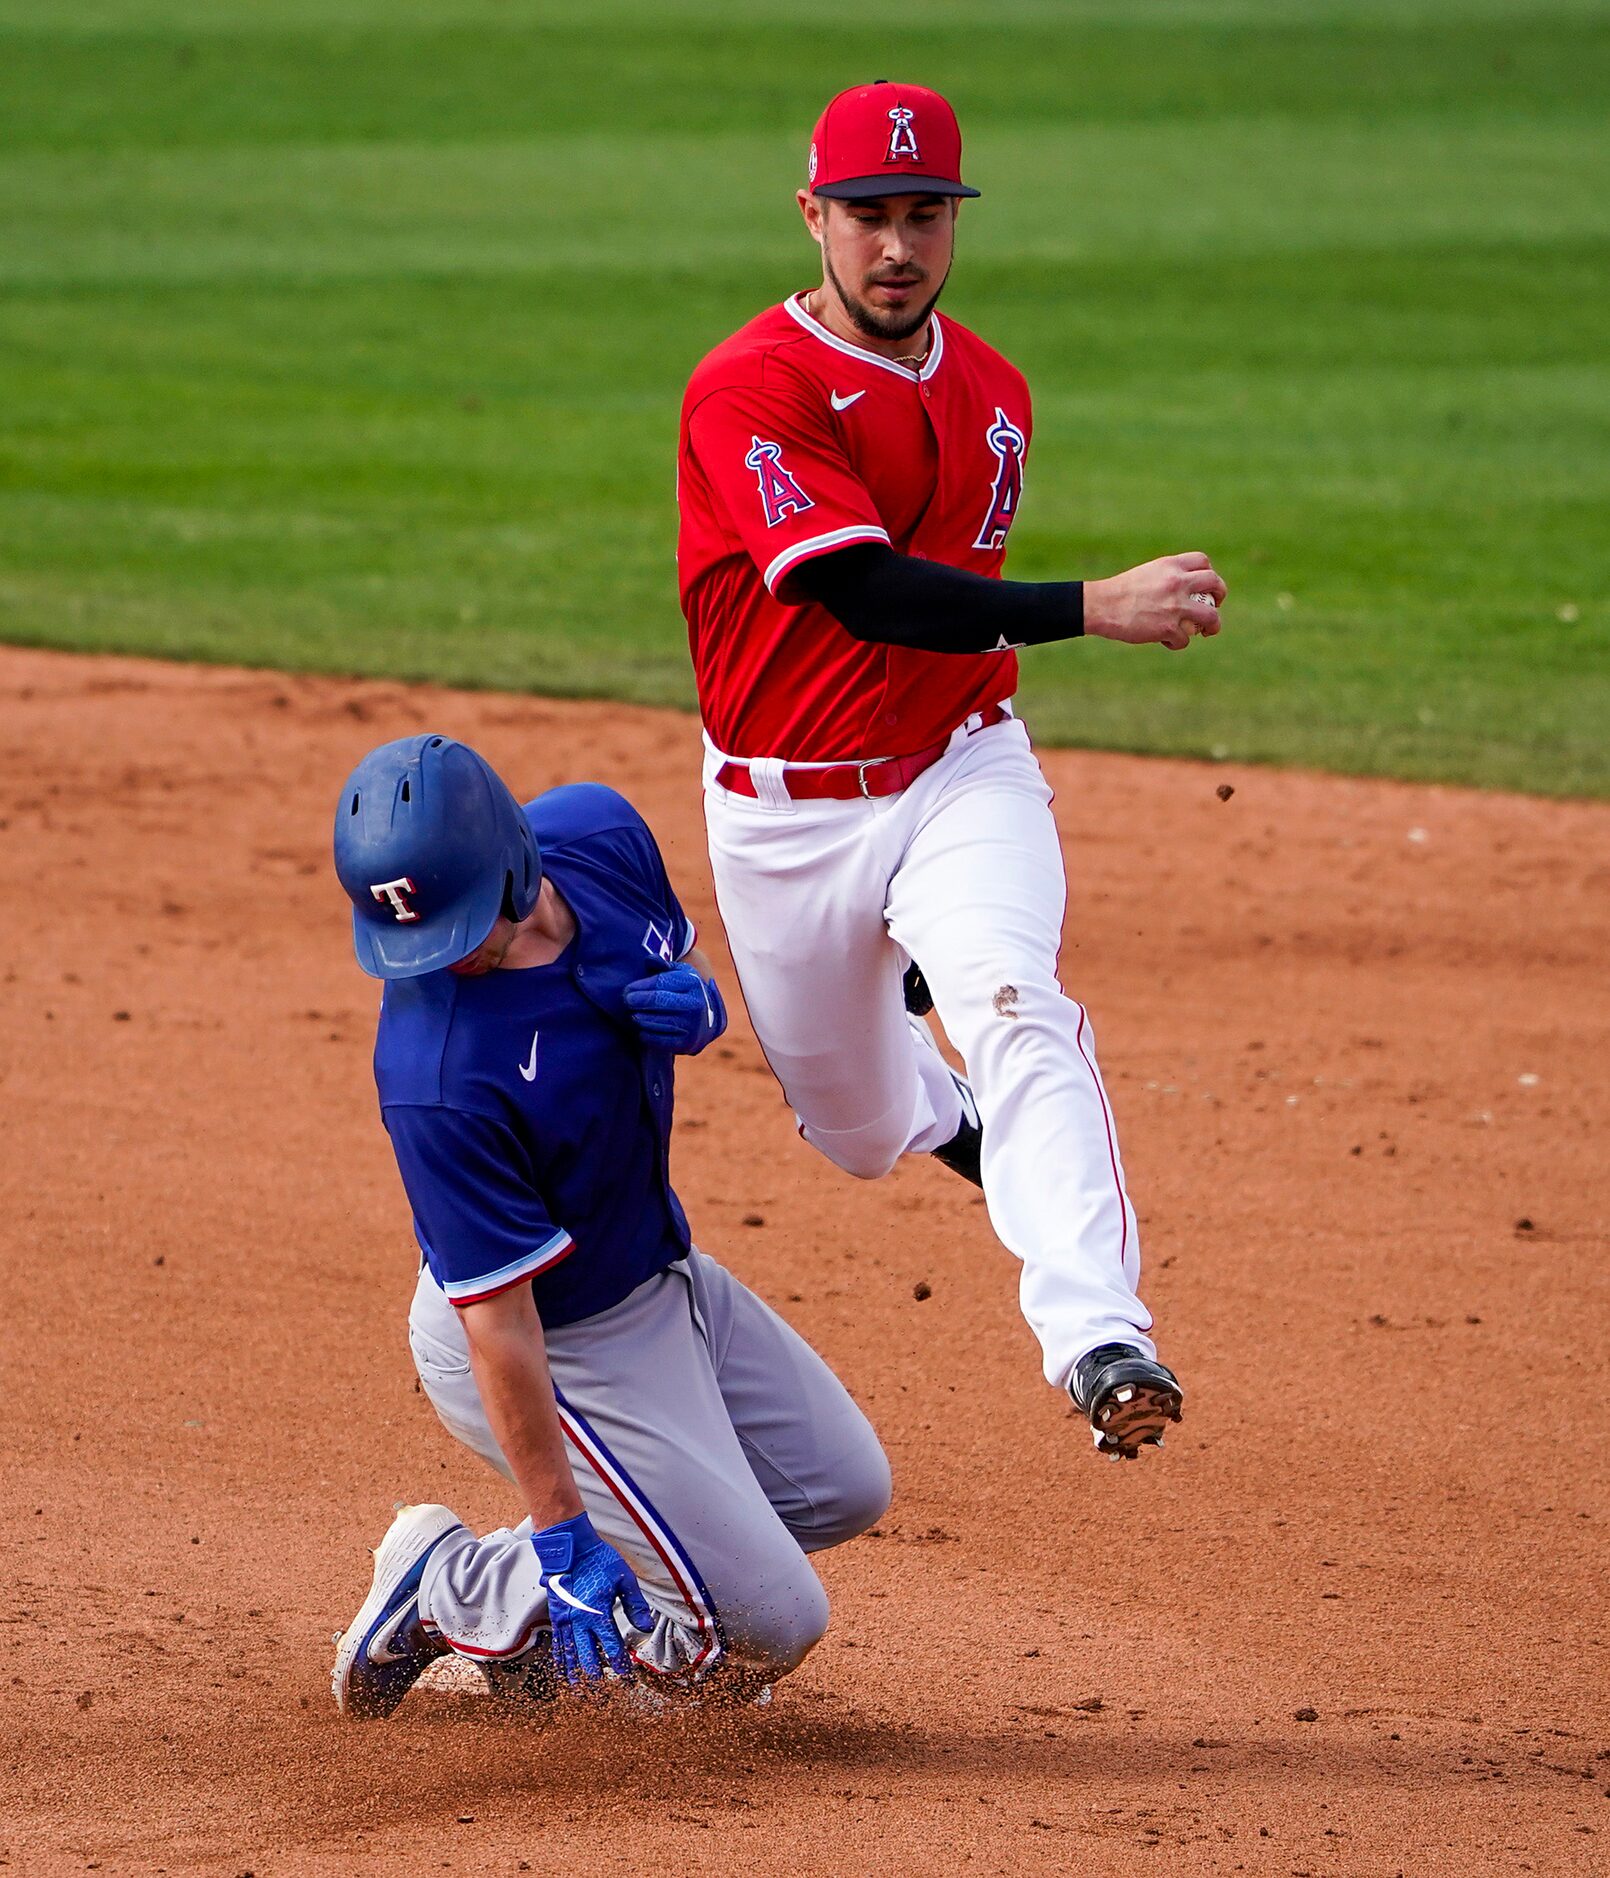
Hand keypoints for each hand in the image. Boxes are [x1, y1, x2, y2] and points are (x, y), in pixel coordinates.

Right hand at [531, 1513, 654, 1684]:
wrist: (571, 1547)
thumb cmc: (600, 1560)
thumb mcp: (625, 1578)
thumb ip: (635, 1605)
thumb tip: (647, 1629)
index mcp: (599, 1614)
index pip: (612, 1650)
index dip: (621, 1668)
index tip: (627, 1681)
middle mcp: (580, 1622)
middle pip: (588, 1660)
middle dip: (598, 1681)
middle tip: (605, 1696)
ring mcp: (565, 1620)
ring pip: (570, 1656)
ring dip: (576, 1676)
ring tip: (582, 1694)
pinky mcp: (556, 1616)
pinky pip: (558, 1644)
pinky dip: (561, 1660)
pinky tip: (563, 1671)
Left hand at [623, 963, 727, 1055]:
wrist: (707, 1020)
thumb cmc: (684, 992)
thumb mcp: (679, 974)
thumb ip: (662, 965)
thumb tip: (649, 960)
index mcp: (692, 983)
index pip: (661, 982)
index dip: (641, 986)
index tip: (628, 990)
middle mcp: (695, 1004)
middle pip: (659, 1001)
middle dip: (638, 1001)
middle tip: (627, 1002)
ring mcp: (692, 1025)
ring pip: (657, 1021)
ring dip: (640, 1018)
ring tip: (633, 1015)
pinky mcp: (686, 1044)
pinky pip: (658, 1040)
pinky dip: (646, 1034)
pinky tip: (641, 1029)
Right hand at [1085, 552, 1226, 650]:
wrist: (1101, 605)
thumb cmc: (1120, 592)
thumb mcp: (1147, 574)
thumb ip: (1168, 577)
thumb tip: (1184, 587)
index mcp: (1171, 566)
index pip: (1203, 562)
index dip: (1209, 573)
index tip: (1205, 584)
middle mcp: (1177, 583)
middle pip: (1215, 583)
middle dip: (1220, 594)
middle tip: (1215, 604)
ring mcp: (1175, 606)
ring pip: (1211, 616)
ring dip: (1213, 625)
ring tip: (1207, 631)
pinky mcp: (1168, 628)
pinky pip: (1184, 639)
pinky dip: (1177, 642)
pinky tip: (1166, 641)